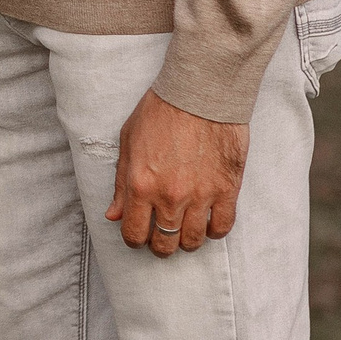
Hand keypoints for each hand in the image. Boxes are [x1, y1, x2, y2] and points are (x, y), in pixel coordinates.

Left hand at [106, 88, 248, 255]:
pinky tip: (207, 221)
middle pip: (164, 243)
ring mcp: (200, 196)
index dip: (134, 239)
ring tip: (183, 229)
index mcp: (140, 184)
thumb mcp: (128, 143)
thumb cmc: (161, 112)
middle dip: (159, 245)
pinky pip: (222, 228)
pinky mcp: (226, 191)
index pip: (134, 233)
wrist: (199, 94)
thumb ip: (120, 184)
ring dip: (186, 241)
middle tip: (161, 235)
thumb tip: (113, 215)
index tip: (138, 235)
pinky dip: (213, 231)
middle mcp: (169, 196)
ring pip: (193, 241)